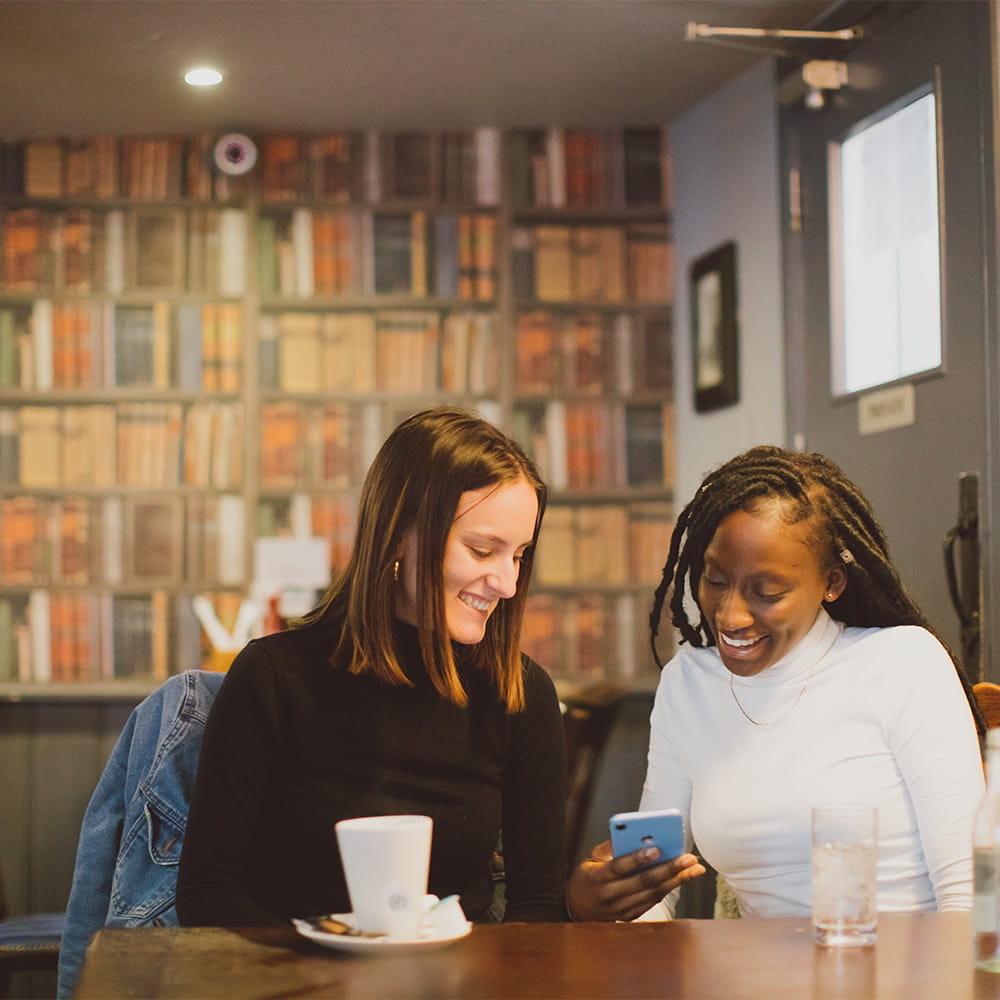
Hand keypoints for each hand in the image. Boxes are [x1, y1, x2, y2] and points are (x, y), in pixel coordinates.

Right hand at [565, 839, 705, 922]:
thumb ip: (611, 847)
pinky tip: (682, 878)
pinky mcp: (631, 916)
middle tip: (688, 858)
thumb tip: (635, 835)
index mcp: (597, 877)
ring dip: (676, 880)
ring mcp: (621, 909)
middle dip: (669, 868)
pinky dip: (668, 888)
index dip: (638, 858)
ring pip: (653, 894)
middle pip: (643, 882)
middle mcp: (610, 895)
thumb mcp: (592, 858)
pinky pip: (653, 901)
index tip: (656, 848)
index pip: (619, 867)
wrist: (579, 908)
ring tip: (694, 868)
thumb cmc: (589, 876)